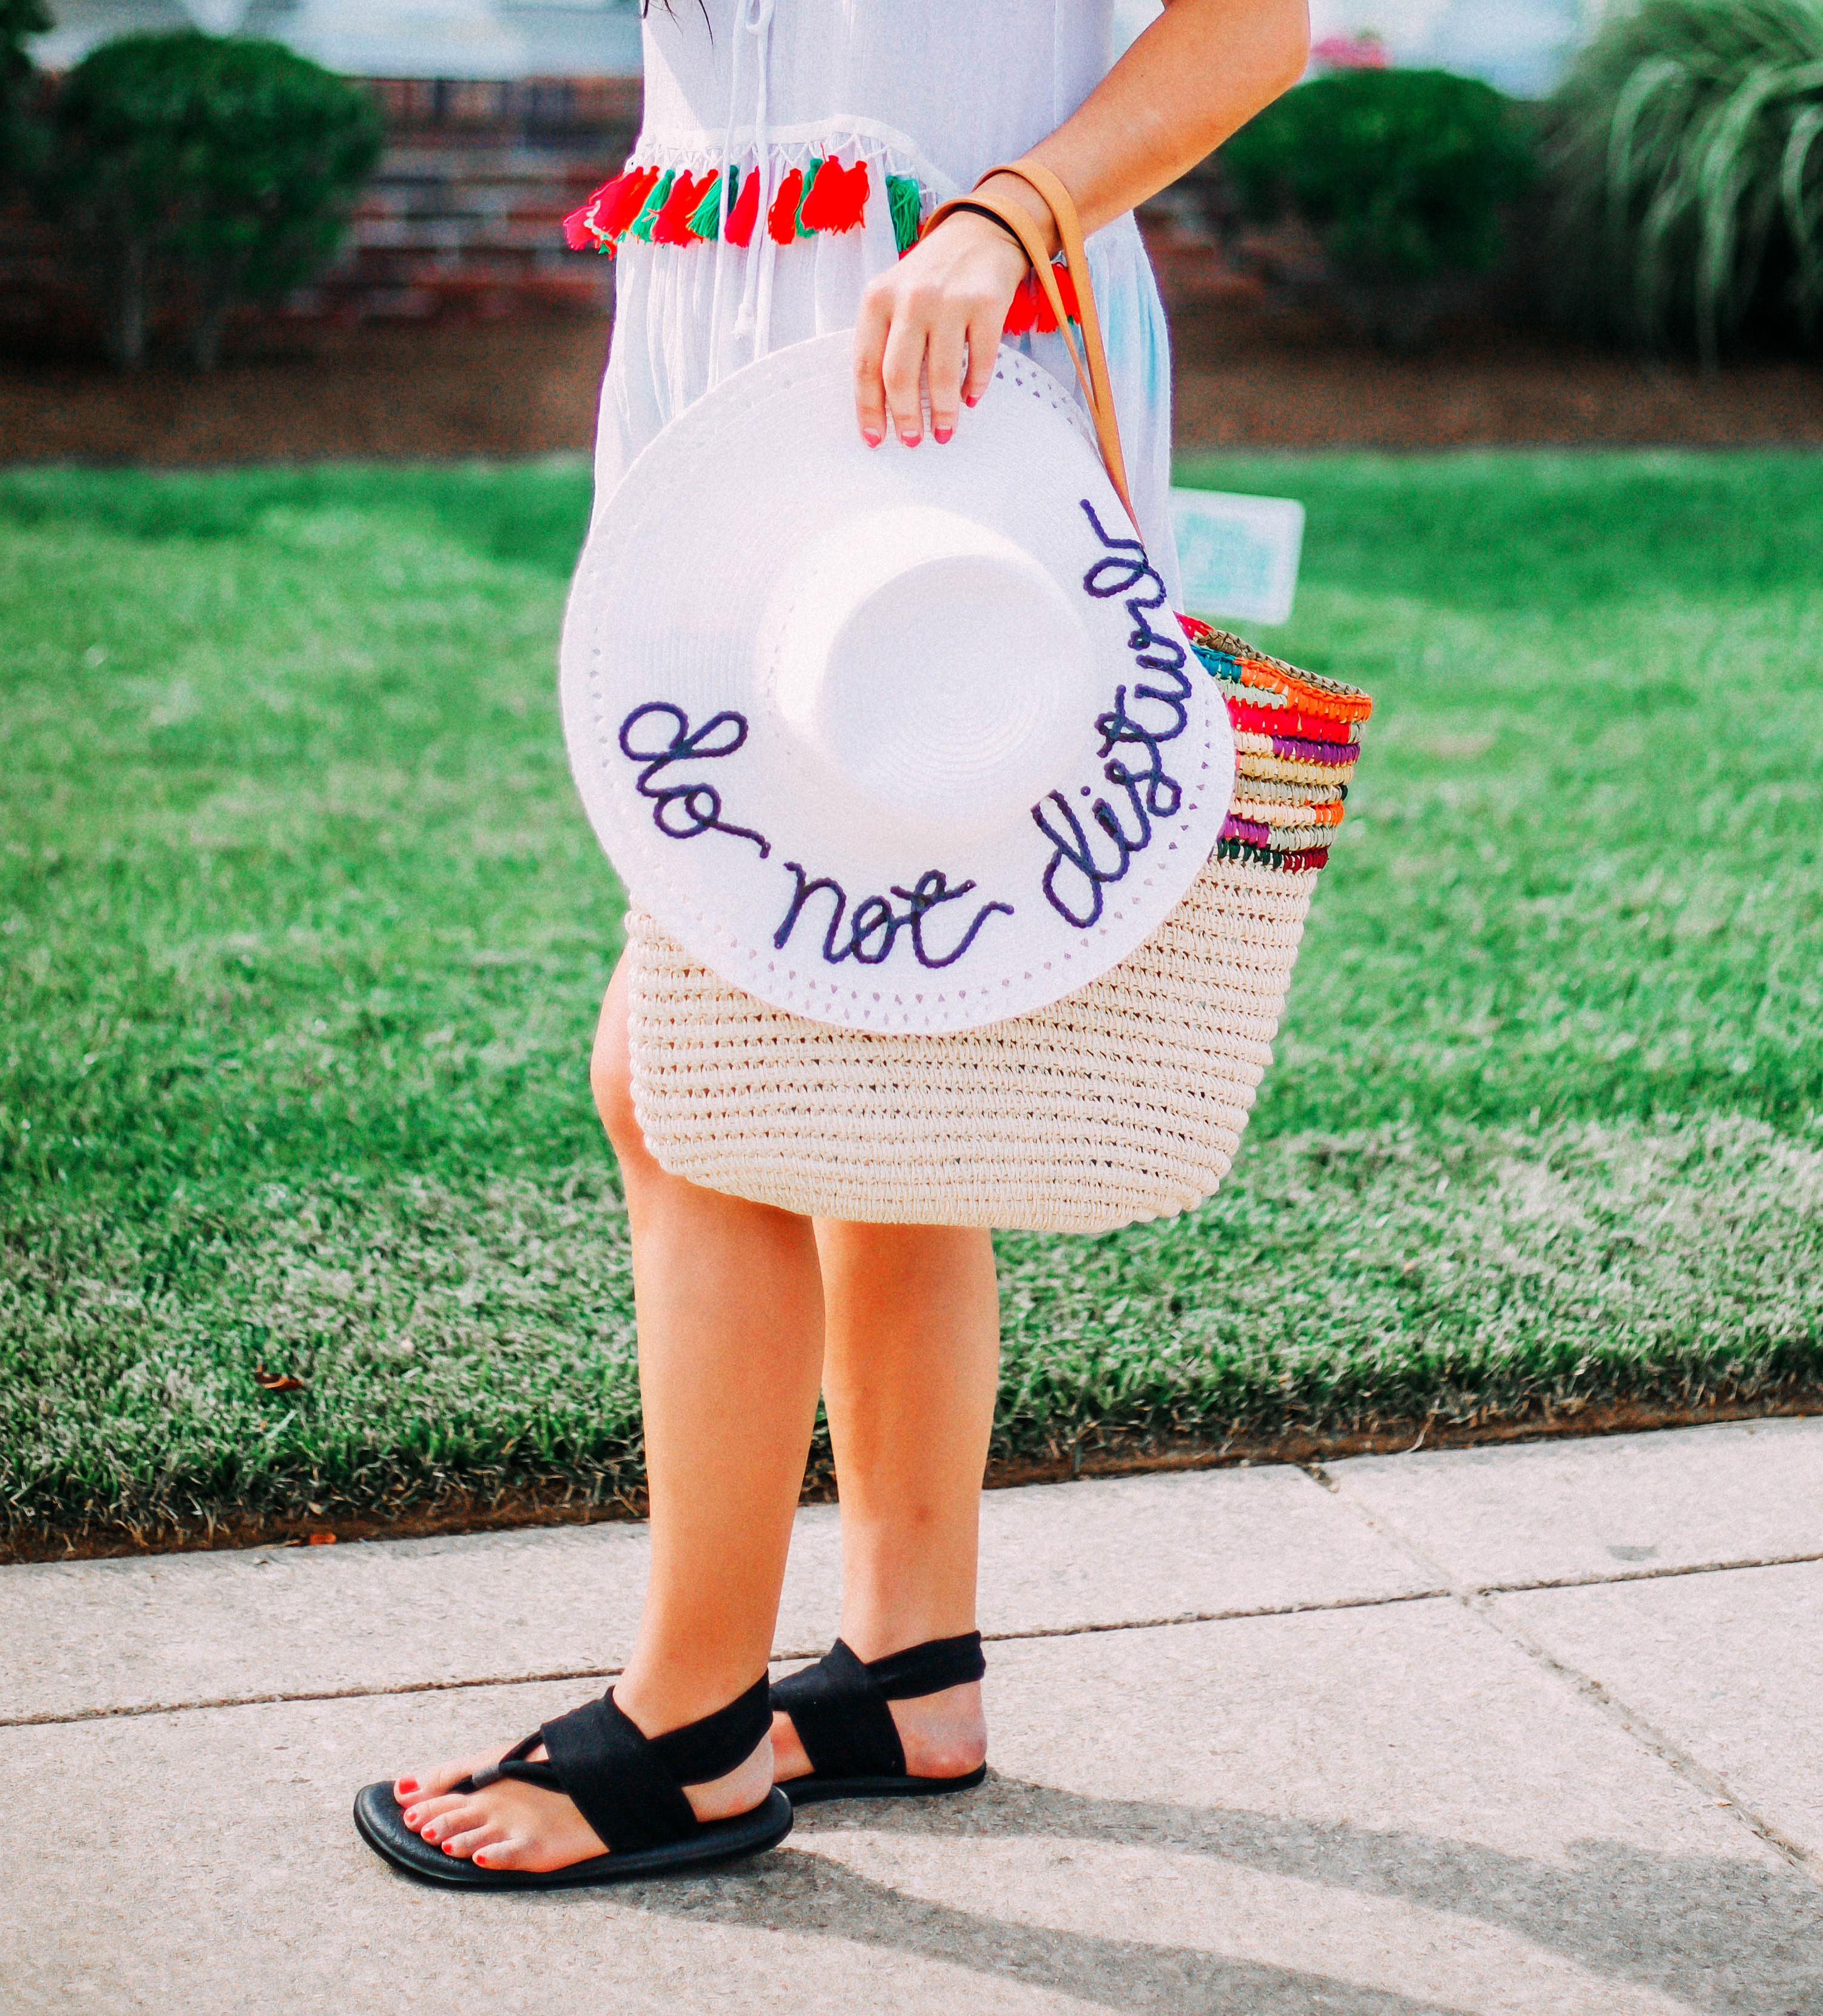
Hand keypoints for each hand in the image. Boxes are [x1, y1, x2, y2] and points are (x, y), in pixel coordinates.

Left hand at [851, 209, 1030, 448]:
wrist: (980, 233)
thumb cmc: (931, 277)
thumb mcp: (895, 297)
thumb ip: (885, 341)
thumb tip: (884, 406)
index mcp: (878, 299)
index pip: (865, 365)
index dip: (869, 409)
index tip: (875, 439)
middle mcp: (911, 298)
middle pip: (899, 375)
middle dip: (904, 417)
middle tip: (912, 440)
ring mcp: (950, 300)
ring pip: (941, 375)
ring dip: (943, 412)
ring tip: (944, 432)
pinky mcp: (987, 303)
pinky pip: (980, 361)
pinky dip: (975, 387)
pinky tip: (971, 400)